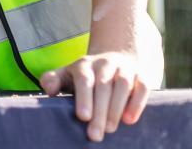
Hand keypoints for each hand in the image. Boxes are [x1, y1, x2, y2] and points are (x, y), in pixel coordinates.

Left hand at [39, 19, 162, 141]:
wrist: (116, 57)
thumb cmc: (86, 75)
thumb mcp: (67, 74)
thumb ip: (53, 80)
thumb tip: (49, 90)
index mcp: (84, 64)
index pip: (84, 78)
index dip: (84, 97)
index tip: (83, 117)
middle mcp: (105, 64)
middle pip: (103, 86)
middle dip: (100, 111)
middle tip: (95, 135)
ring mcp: (124, 68)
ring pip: (123, 85)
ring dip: (116, 108)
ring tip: (110, 129)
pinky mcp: (141, 76)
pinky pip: (142, 87)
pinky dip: (137, 103)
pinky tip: (129, 120)